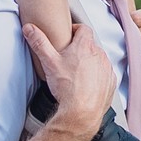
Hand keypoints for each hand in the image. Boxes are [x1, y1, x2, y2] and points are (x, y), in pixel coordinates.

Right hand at [22, 19, 114, 140]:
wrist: (81, 112)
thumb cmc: (67, 87)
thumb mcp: (48, 62)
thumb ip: (39, 42)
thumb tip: (30, 29)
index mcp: (85, 46)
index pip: (83, 28)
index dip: (75, 30)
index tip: (68, 36)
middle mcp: (99, 54)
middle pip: (90, 44)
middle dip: (80, 48)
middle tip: (68, 57)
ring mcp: (107, 68)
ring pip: (98, 59)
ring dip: (89, 62)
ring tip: (76, 72)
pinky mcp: (111, 82)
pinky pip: (104, 74)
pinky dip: (97, 76)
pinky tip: (86, 83)